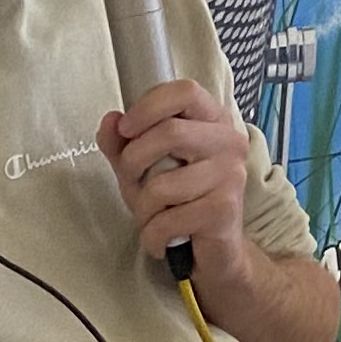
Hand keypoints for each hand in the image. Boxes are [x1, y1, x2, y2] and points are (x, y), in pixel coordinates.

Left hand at [102, 77, 261, 286]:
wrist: (213, 250)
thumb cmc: (178, 201)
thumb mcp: (142, 168)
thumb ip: (122, 143)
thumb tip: (110, 121)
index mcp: (212, 120)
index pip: (185, 91)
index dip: (148, 107)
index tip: (126, 128)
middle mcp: (228, 142)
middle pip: (169, 133)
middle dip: (134, 163)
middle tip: (133, 182)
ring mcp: (230, 175)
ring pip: (162, 184)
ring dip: (143, 208)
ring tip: (153, 217)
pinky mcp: (225, 210)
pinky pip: (168, 220)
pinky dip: (153, 235)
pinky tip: (163, 238)